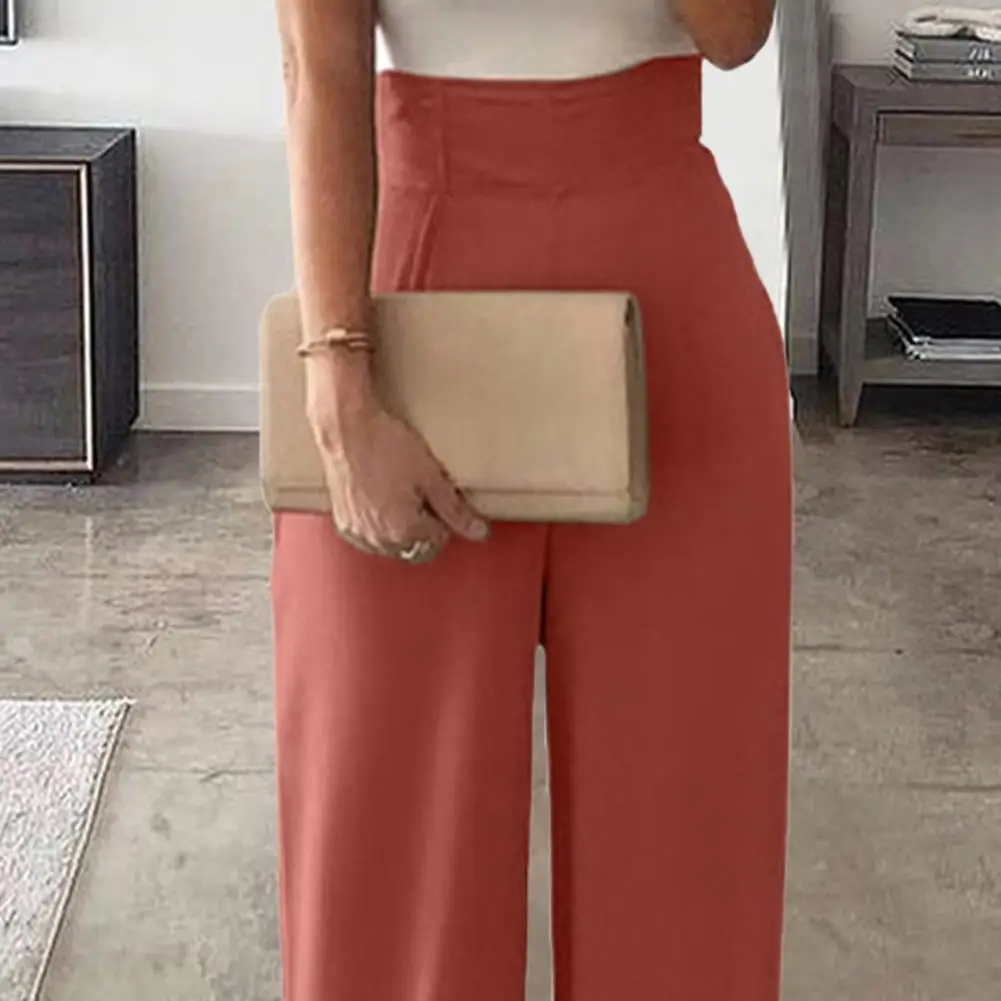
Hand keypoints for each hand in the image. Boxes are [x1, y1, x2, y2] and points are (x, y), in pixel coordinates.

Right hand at [304, 352, 490, 562]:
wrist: (346, 428)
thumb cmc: (386, 446)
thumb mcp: (431, 476)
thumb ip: (455, 510)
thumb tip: (479, 533)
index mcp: (405, 531)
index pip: (439, 538)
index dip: (443, 515)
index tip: (437, 493)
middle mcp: (380, 539)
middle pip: (415, 545)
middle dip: (422, 525)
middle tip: (419, 491)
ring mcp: (359, 532)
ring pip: (392, 542)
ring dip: (400, 526)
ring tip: (399, 492)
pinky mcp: (344, 521)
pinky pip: (369, 533)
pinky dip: (378, 522)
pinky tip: (380, 497)